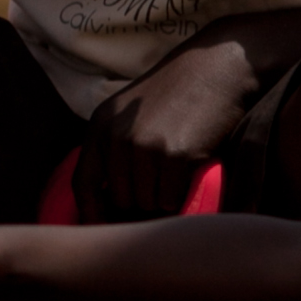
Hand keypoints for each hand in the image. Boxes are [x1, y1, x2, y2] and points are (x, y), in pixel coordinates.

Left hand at [74, 39, 255, 220]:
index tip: (102, 232)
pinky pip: (170, 198)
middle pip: (120, 199)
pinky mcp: (174, 154)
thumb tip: (110, 200)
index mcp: (100, 126)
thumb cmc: (179, 94)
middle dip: (140, 202)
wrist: (217, 68)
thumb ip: (115, 146)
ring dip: (162, 198)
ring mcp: (144, 146)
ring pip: (146, 202)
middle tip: (162, 187)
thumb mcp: (132, 112)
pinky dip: (180, 195)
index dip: (91, 213)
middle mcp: (116, 137)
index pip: (83, 183)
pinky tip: (189, 173)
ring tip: (177, 174)